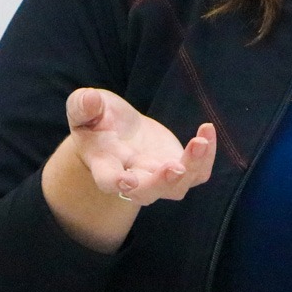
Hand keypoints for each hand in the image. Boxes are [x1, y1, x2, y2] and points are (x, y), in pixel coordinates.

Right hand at [65, 87, 216, 206]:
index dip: (116, 183)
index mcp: (104, 164)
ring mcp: (157, 176)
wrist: (117, 130)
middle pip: (147, 192)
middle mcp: (132, 177)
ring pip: (176, 187)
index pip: (108, 180)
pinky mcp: (179, 167)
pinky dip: (206, 156)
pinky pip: (198, 172)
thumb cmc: (96, 119)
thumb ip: (83, 105)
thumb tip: (90, 99)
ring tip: (200, 142)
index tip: (126, 181)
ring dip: (191, 168)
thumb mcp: (84, 107)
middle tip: (175, 167)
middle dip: (162, 182)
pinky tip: (207, 130)